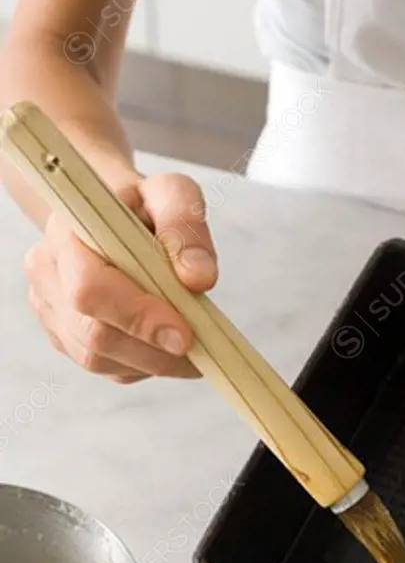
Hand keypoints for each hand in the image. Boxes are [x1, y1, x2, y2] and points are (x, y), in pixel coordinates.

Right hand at [24, 172, 217, 381]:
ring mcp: (51, 309)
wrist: (117, 217)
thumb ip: (186, 225)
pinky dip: (144, 365)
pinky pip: (107, 368)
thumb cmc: (144, 206)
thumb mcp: (172, 194)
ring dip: (153, 362)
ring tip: (191, 348)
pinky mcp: (65, 337)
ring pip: (99, 359)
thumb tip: (198, 278)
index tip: (184, 335)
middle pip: (94, 335)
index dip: (137, 317)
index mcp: (66, 233)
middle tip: (199, 350)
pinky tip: (165, 346)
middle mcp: (47, 272)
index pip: (89, 290)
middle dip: (153, 350)